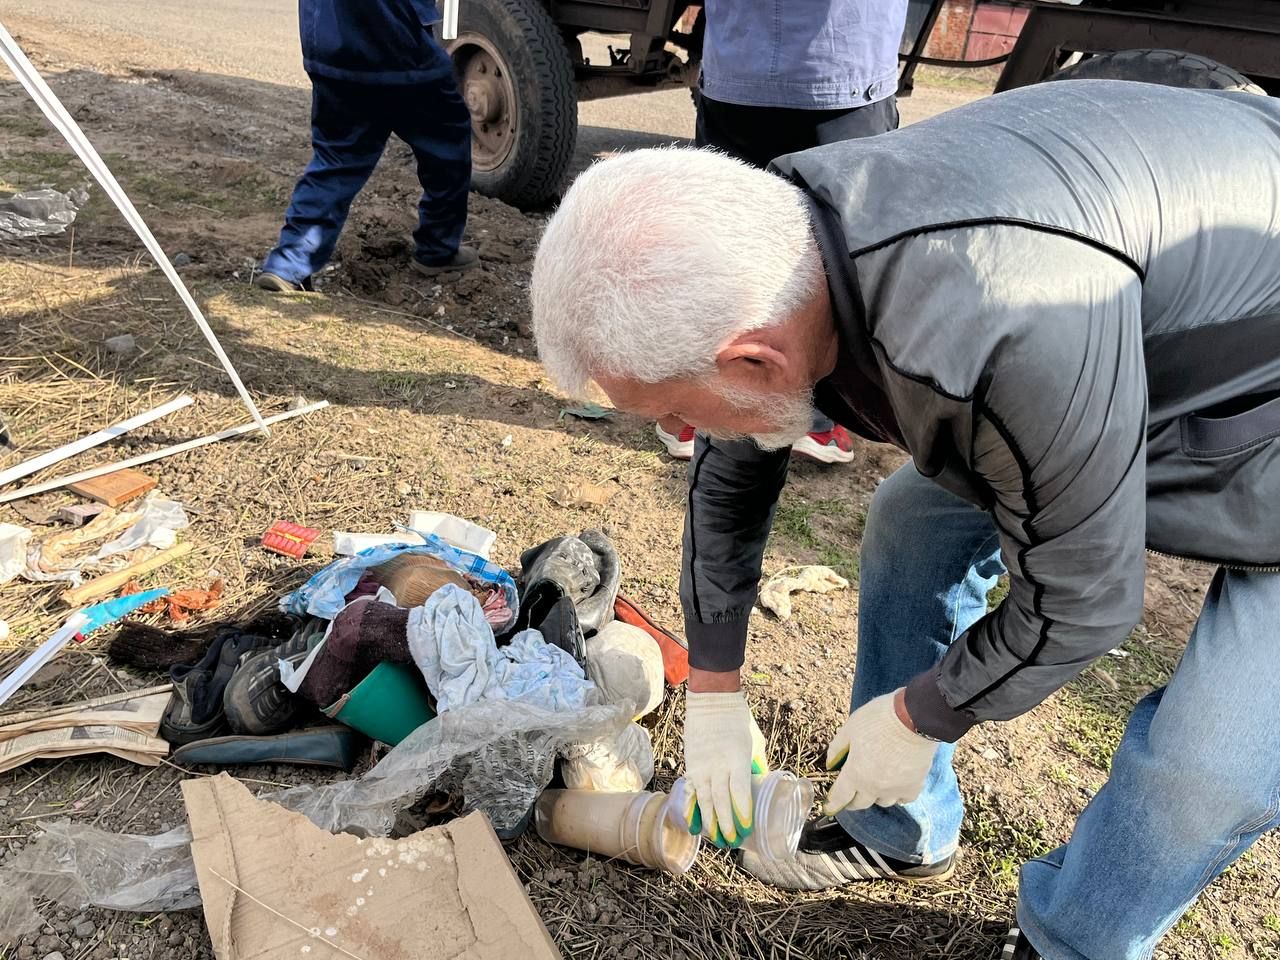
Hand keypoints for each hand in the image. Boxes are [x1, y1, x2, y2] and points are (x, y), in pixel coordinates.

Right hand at [682, 689, 762, 847]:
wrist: (711, 700)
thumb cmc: (738, 720)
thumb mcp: (755, 742)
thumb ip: (758, 764)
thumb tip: (764, 783)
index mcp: (737, 758)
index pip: (739, 791)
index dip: (742, 811)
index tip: (747, 828)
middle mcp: (717, 764)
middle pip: (720, 800)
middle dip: (726, 824)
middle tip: (732, 842)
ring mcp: (701, 765)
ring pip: (704, 799)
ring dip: (710, 821)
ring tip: (716, 839)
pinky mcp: (691, 764)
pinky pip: (691, 791)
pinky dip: (692, 809)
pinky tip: (694, 824)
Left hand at [823, 689, 937, 813]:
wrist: (915, 718)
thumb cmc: (879, 719)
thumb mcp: (850, 727)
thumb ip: (837, 748)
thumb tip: (831, 763)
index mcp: (856, 774)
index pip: (840, 797)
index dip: (833, 803)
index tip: (829, 807)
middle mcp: (875, 787)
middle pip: (861, 803)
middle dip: (853, 800)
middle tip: (851, 793)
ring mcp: (896, 789)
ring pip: (882, 802)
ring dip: (875, 796)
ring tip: (874, 785)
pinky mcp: (914, 785)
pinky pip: (904, 799)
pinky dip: (898, 795)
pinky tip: (896, 786)